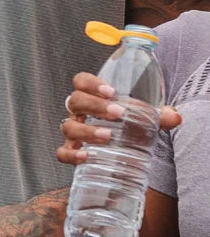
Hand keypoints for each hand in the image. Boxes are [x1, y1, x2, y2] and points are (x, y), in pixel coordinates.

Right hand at [58, 72, 181, 164]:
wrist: (123, 152)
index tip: (110, 91)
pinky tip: (86, 155)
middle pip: (74, 101)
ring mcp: (73, 133)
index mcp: (92, 98)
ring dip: (87, 130)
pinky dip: (71, 154)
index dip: (91, 83)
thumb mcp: (143, 119)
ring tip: (108, 136)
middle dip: (94, 106)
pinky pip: (62, 152)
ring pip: (68, 127)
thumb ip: (159, 116)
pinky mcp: (72, 152)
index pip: (81, 81)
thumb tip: (175, 117)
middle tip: (117, 113)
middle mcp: (78, 114)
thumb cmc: (128, 128)